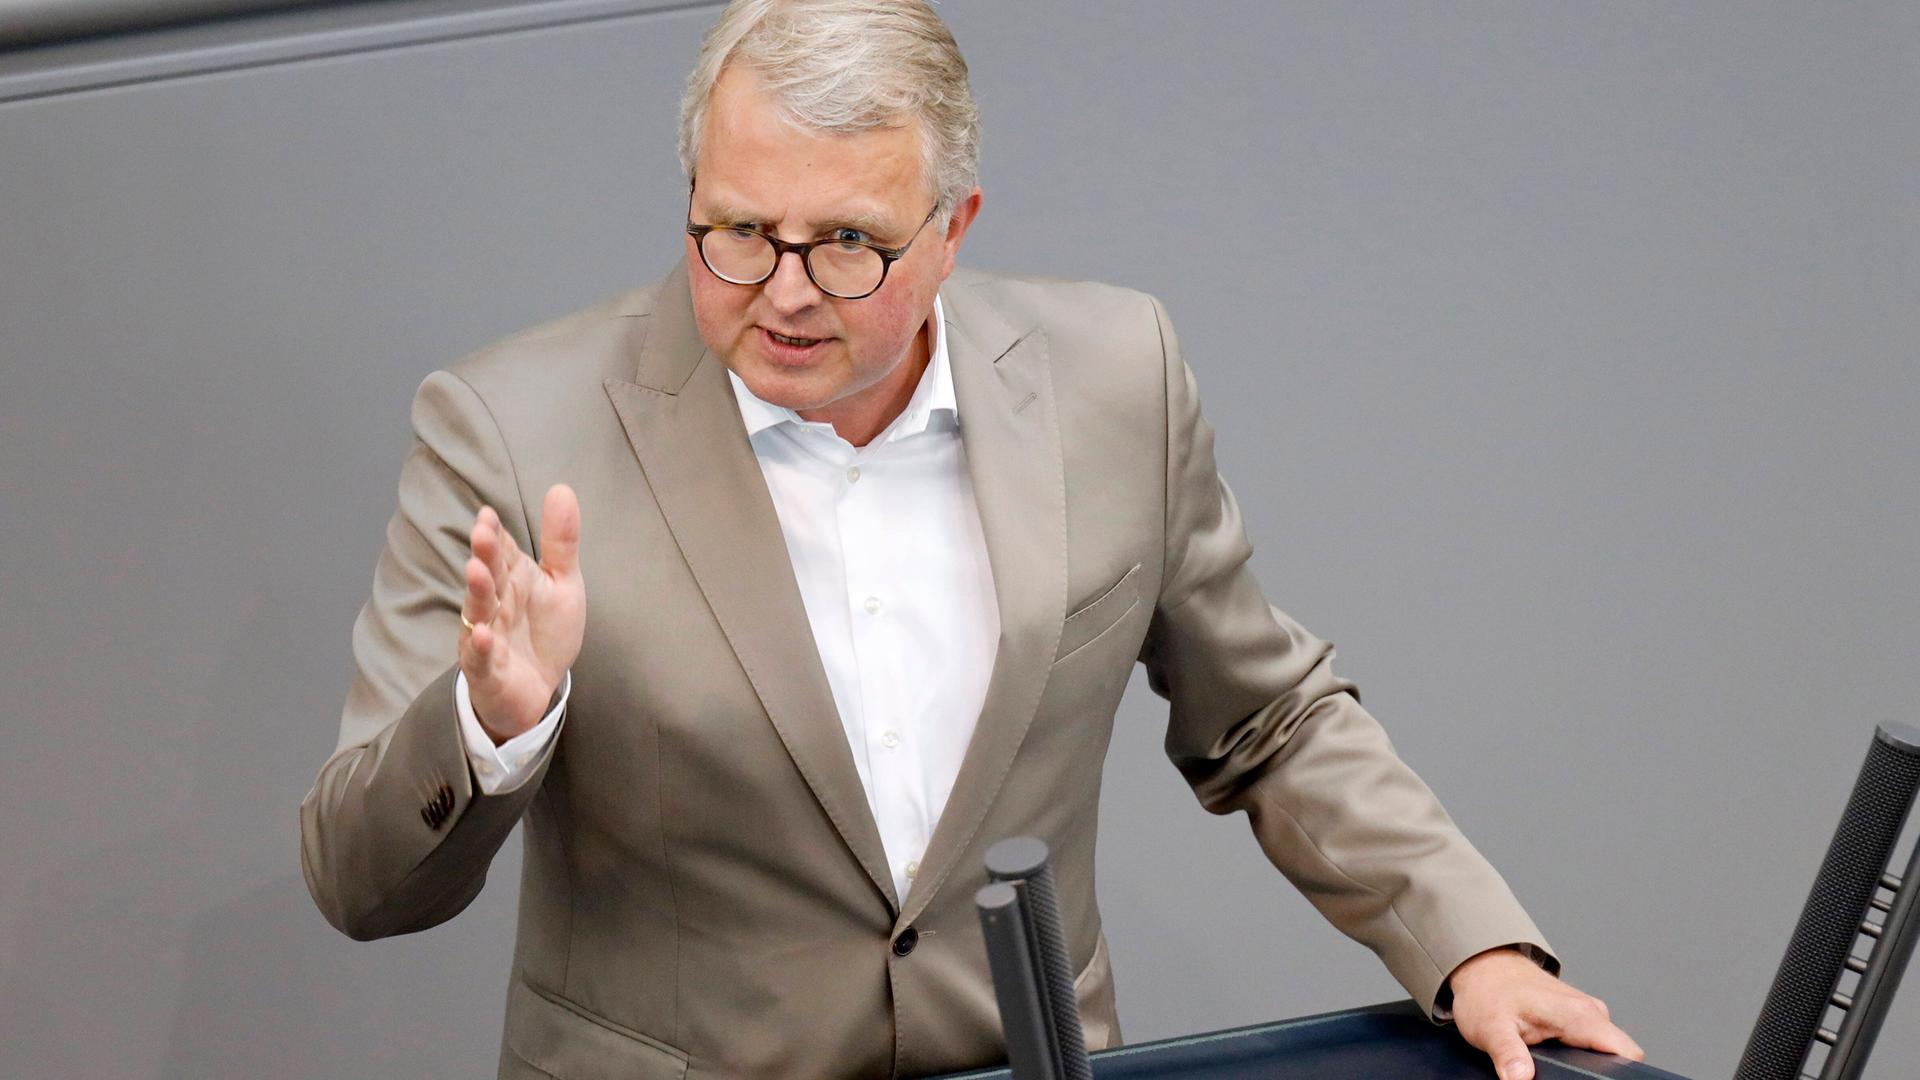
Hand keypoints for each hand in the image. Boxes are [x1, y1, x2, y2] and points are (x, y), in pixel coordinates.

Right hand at [459, 484, 584, 742]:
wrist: (539, 689)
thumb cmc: (544, 632)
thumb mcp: (562, 584)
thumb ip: (561, 542)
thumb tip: (562, 488)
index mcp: (512, 580)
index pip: (501, 552)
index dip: (494, 534)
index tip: (488, 514)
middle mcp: (494, 604)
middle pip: (488, 577)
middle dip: (484, 556)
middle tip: (482, 533)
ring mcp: (487, 637)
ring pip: (479, 613)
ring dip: (477, 593)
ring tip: (476, 571)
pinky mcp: (488, 672)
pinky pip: (481, 659)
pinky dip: (481, 648)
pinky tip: (484, 634)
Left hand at [1447, 946, 1644, 1079]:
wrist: (1481, 965)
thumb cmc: (1487, 990)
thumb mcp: (1490, 1027)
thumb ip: (1508, 1054)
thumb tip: (1520, 1078)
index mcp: (1577, 1013)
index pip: (1626, 1051)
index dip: (1622, 1073)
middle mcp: (1588, 1010)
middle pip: (1617, 1053)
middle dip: (1599, 1072)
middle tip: (1564, 1074)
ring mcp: (1584, 1012)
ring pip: (1604, 1048)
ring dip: (1588, 1062)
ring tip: (1556, 1065)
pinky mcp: (1576, 1016)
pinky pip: (1592, 1040)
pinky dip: (1580, 1053)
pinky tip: (1556, 1056)